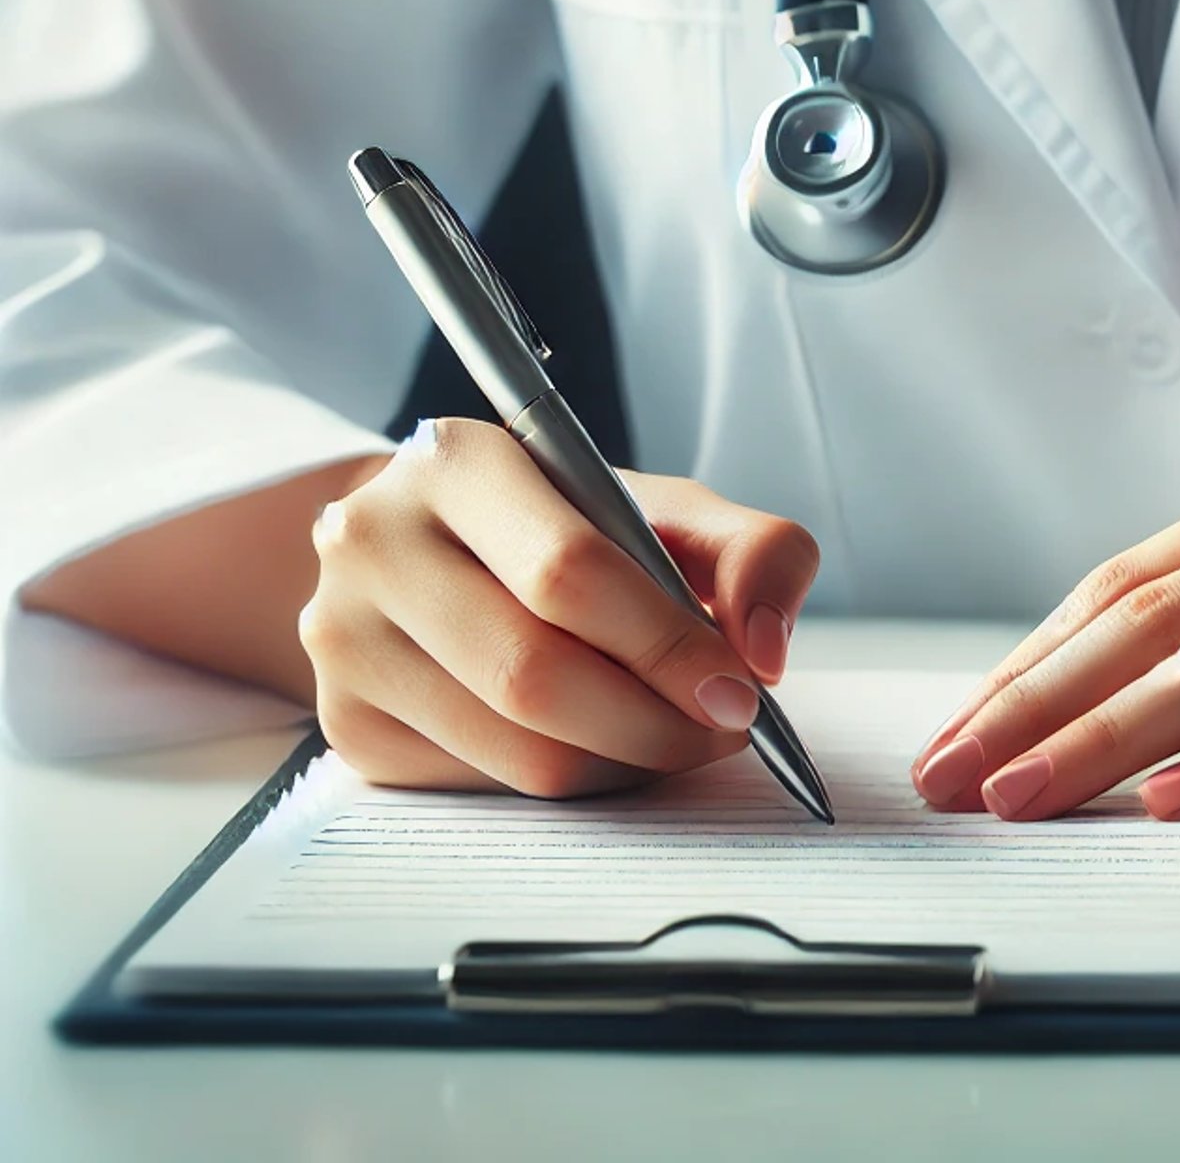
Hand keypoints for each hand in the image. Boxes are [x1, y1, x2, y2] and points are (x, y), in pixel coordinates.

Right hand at [299, 417, 818, 796]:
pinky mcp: (345, 723)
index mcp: (455, 460)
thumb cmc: (566, 527)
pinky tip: (600, 743)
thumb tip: (765, 650)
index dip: (667, 644)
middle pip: (535, 674)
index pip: (568, 571)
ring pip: (515, 749)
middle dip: (656, 721)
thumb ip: (751, 550)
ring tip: (674, 735)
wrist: (437, 549)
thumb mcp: (662, 508)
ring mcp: (345, 638)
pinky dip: (569, 782)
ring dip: (624, 762)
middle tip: (723, 728)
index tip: (742, 690)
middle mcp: (374, 541)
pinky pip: (485, 788)